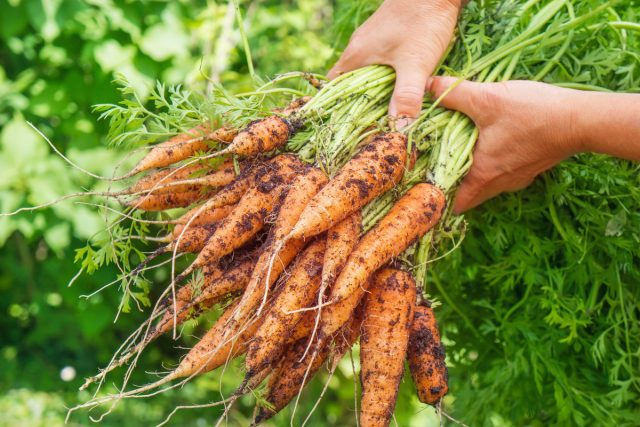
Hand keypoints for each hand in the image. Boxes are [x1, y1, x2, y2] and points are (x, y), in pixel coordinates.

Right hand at [328, 0, 461, 125]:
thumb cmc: (422, 21)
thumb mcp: (415, 63)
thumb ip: (406, 96)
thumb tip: (398, 130)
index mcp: (354, 57)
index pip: (332, 89)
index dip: (336, 110)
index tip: (347, 128)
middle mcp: (357, 50)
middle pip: (348, 85)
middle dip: (358, 106)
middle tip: (369, 129)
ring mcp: (371, 42)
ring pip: (364, 75)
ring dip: (373, 93)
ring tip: (384, 114)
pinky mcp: (386, 38)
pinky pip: (377, 65)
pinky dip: (384, 79)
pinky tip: (398, 88)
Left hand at [429, 77, 582, 212]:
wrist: (581, 120)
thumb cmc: (533, 114)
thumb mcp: (487, 99)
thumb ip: (454, 93)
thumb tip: (428, 86)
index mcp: (483, 175)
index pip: (454, 202)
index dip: (438, 199)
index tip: (423, 187)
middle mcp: (499, 184)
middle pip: (469, 195)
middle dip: (452, 184)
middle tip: (435, 166)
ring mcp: (517, 178)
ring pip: (486, 184)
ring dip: (472, 172)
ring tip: (457, 153)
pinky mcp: (530, 168)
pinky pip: (503, 173)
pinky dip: (491, 164)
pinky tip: (488, 143)